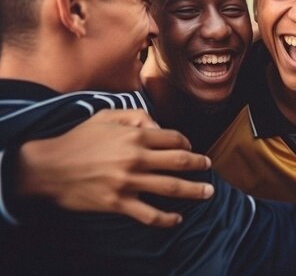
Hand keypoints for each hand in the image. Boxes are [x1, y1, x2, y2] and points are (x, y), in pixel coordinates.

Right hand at [17, 109, 212, 226]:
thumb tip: (159, 126)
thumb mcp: (106, 116)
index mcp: (135, 135)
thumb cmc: (77, 138)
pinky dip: (167, 219)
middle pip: (180, 162)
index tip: (190, 149)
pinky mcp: (118, 203)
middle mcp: (136, 158)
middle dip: (200, 165)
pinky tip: (177, 218)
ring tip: (209, 192)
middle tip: (209, 167)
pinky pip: (150, 214)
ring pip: (172, 188)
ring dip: (195, 191)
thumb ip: (136, 115)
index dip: (187, 144)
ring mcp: (129, 182)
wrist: (47, 167)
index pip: (174, 139)